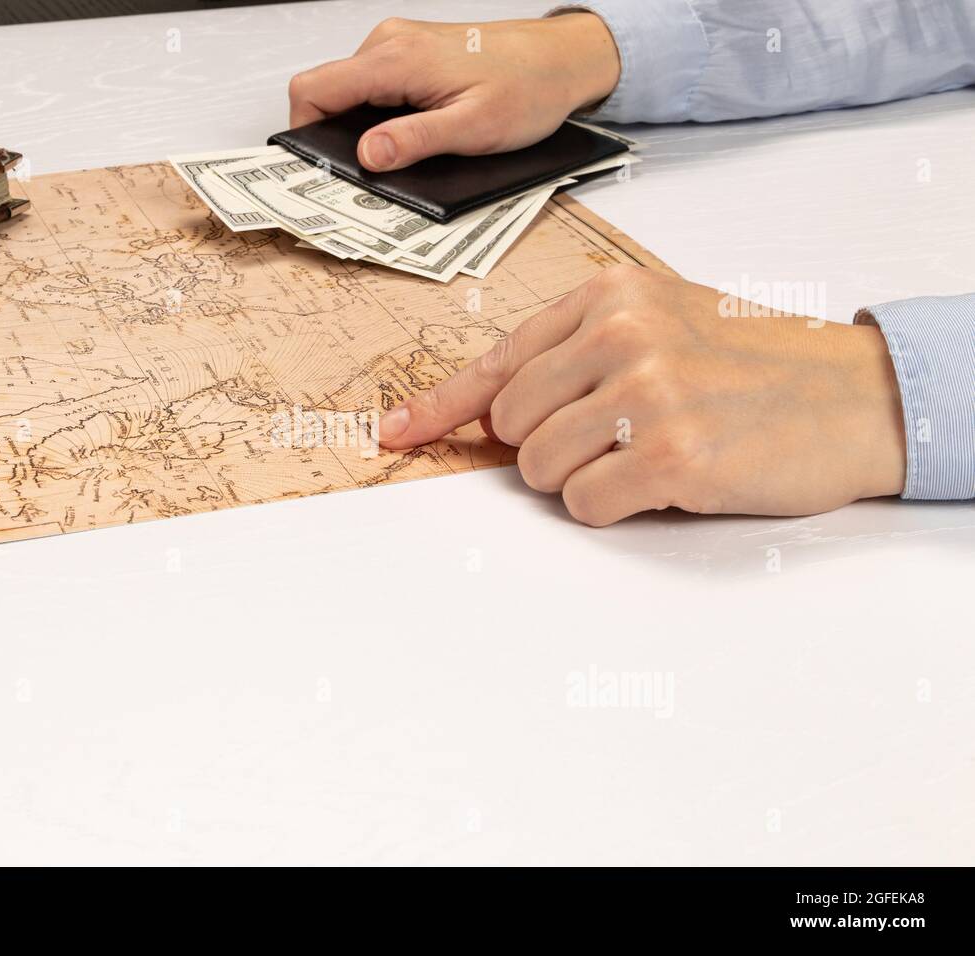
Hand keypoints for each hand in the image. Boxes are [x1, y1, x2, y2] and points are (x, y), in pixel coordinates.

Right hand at [288, 14, 620, 171]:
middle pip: (327, 93)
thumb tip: (367, 156)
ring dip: (362, 128)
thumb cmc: (527, 88)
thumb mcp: (473, 128)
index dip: (303, 133)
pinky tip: (413, 132)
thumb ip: (415, 141)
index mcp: (396, 60)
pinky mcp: (408, 54)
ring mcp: (396, 45)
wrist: (561, 59)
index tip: (318, 168)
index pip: (314, 89)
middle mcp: (388, 44)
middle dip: (336, 137)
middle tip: (367, 176)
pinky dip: (380, 115)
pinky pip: (373, 87)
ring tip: (402, 153)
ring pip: (350, 92)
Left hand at [376, 266, 907, 525]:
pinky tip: (669, 479)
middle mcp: (620, 335)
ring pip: (541, 472)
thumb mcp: (661, 320)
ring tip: (650, 453)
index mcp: (608, 297)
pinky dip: (615, 507)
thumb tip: (487, 410)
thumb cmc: (752, 362)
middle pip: (511, 428)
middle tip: (617, 437)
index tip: (395, 434)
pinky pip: (586, 506)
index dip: (438, 408)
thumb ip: (575, 351)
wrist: (855, 394)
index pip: (496, 363)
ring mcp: (647, 392)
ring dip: (585, 479)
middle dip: (548, 448)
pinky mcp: (672, 455)